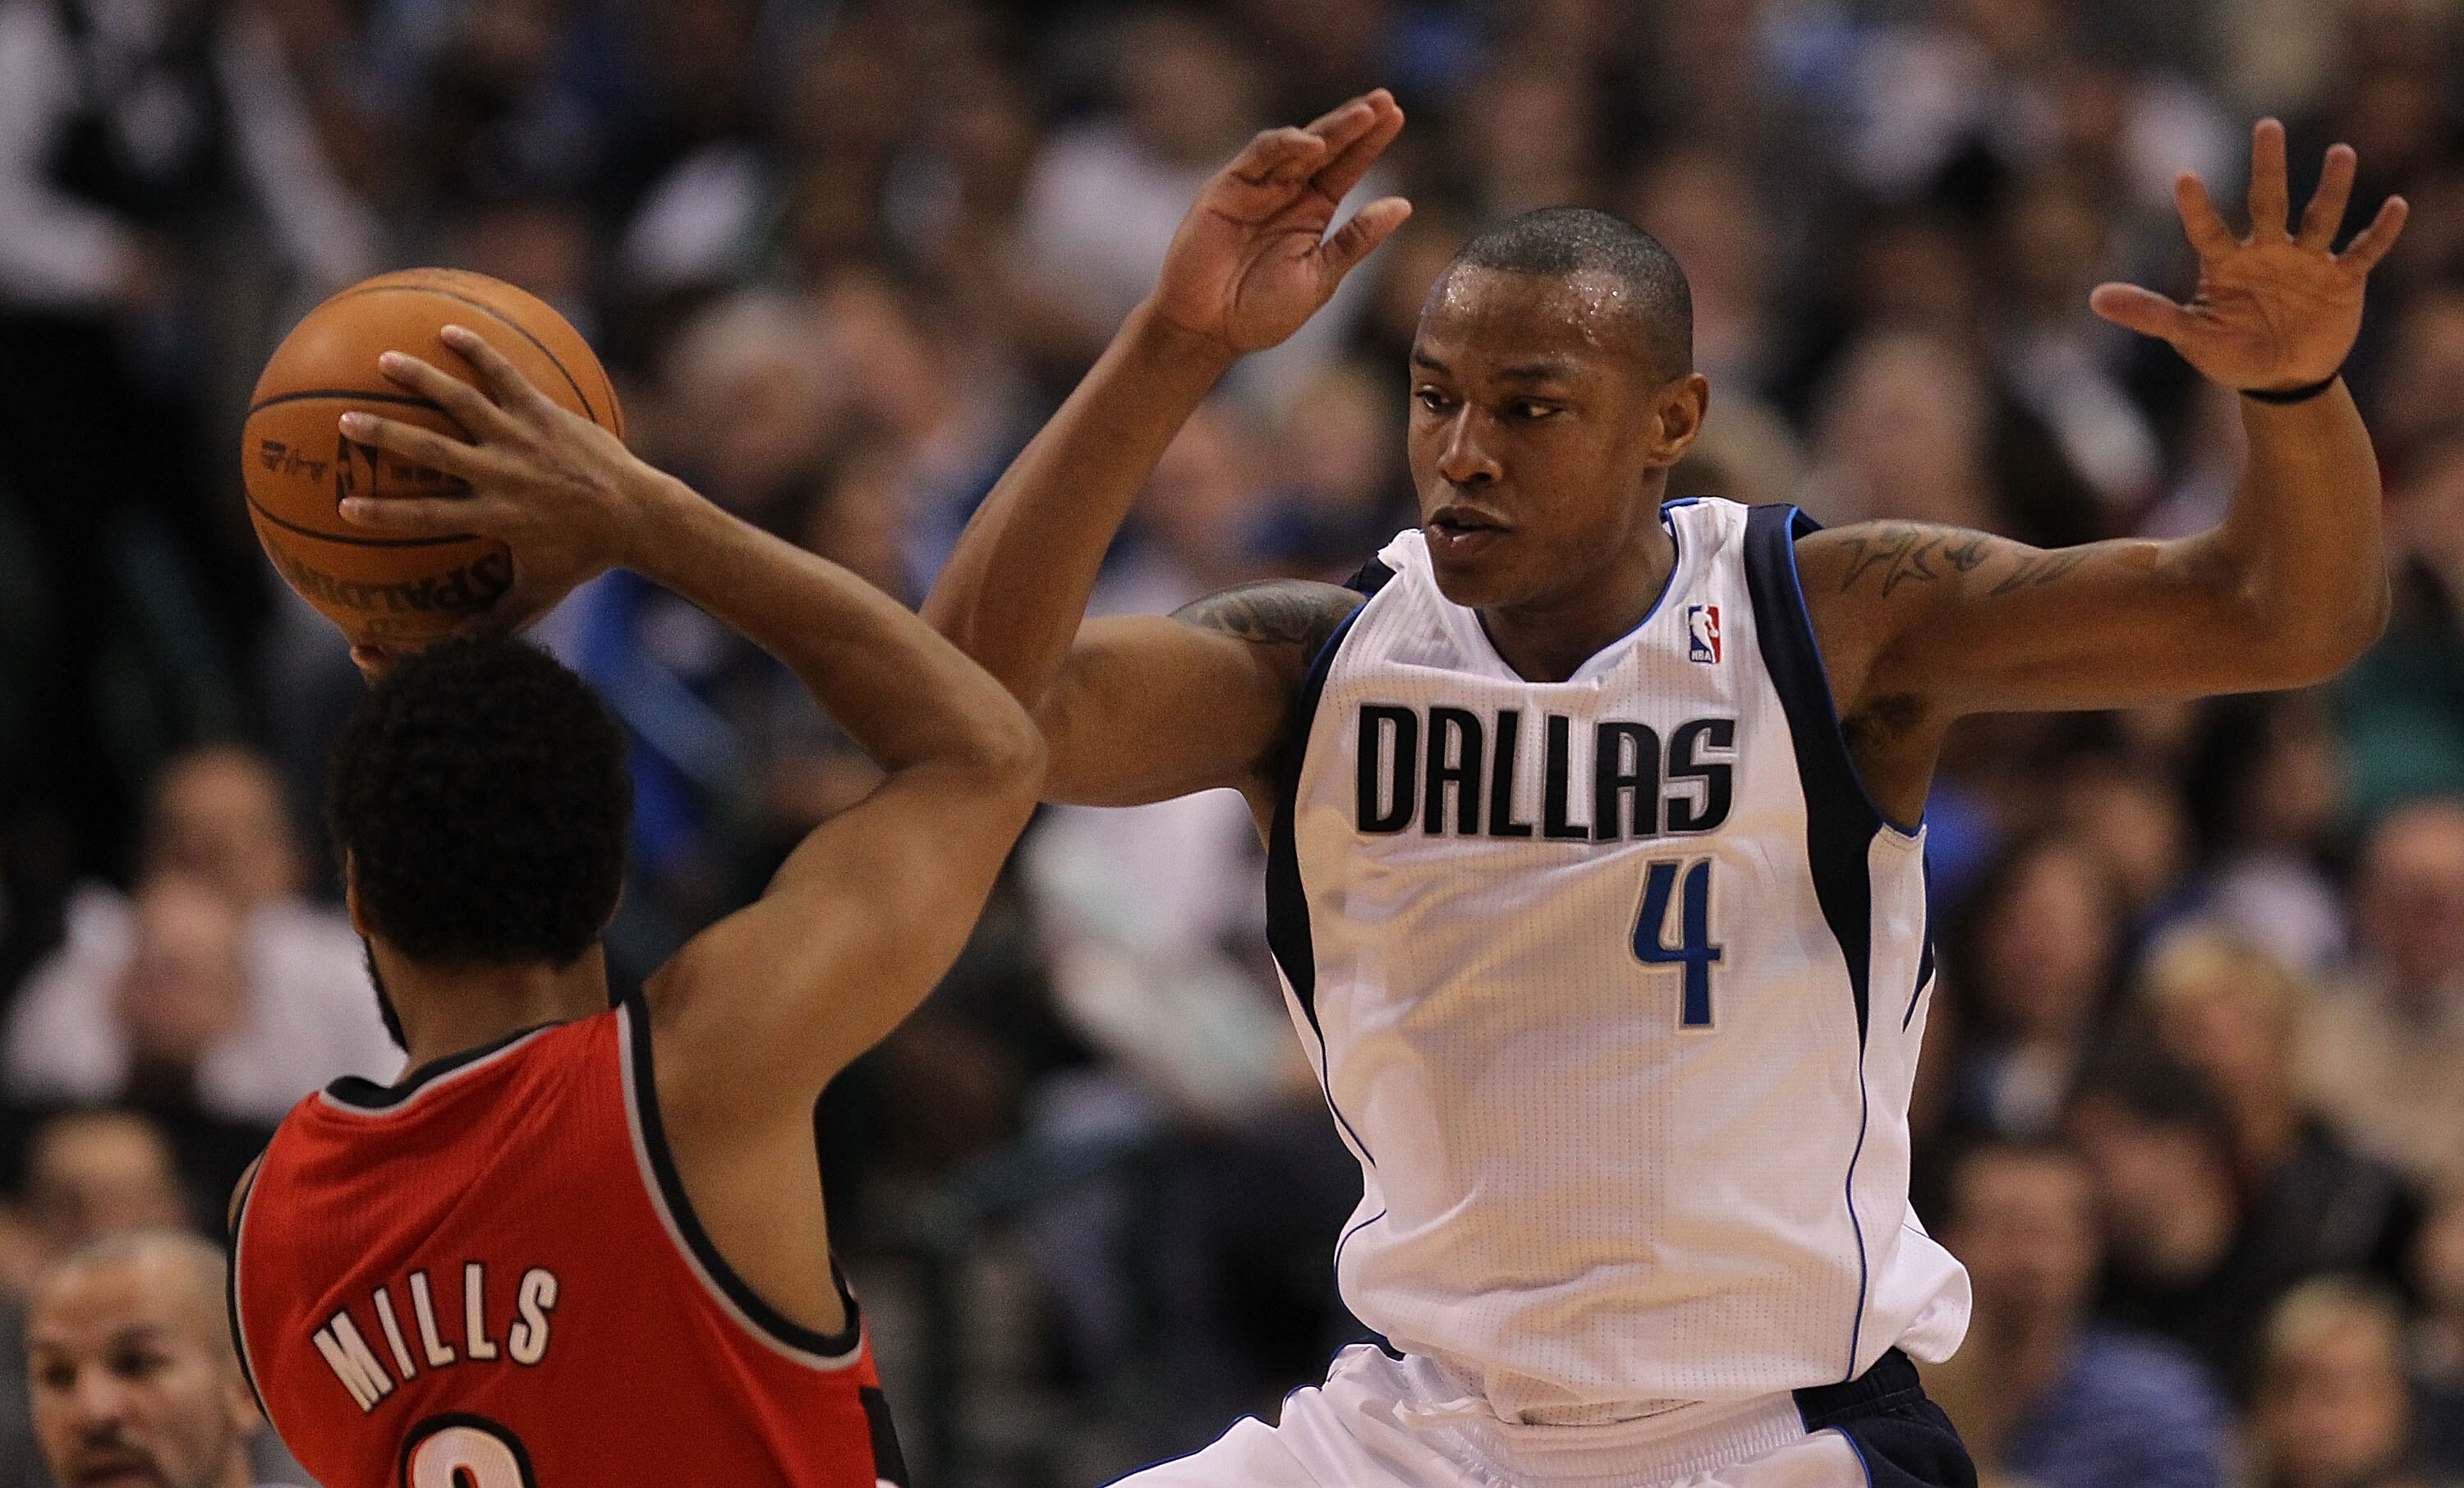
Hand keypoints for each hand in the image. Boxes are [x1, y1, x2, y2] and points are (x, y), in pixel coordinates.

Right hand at [335, 324, 667, 636]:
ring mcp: (523, 438)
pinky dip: (479, 351)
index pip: (426, 515)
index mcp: (494, 516)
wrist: (638, 515)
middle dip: (386, 435)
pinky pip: (507, 375)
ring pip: (463, 401)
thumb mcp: (539, 593)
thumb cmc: (585, 557)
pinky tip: (451, 328)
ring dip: (422, 379)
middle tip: (344, 421)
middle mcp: (502, 473)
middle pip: (431, 451)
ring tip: (384, 360)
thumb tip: (454, 648)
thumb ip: (496, 618)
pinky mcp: (545, 412)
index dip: (382, 512)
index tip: (344, 506)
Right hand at [1149, 90, 1411, 356]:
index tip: (1398, 116)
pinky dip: (1286, 146)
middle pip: (1327, 148)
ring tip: (1364, 114)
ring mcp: (1257, 187)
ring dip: (1330, 128)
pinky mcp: (1226, 187)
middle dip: (1355, 122)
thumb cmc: (1260, 312)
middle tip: (1386, 99)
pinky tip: (1315, 145)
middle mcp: (1286, 193)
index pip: (1346, 168)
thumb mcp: (1320, 277)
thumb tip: (1403, 205)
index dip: (1370, 142)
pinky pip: (1258, 156)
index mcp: (1312, 213)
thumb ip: (1356, 240)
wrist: (1206, 330)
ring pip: (1297, 145)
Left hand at [2091, 118, 2406, 392]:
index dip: (2196, 207)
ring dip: (2332, 188)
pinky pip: (2363, 251)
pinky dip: (2379, 232)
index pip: (2207, 229)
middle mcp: (2267, 250)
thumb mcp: (2189, 336)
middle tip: (2266, 125)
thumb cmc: (2229, 353)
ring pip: (2320, 216)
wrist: (2279, 379)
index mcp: (2226, 262)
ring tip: (2340, 152)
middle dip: (2268, 166)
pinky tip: (2394, 206)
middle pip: (2268, 201)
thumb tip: (2094, 298)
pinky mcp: (2342, 279)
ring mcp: (2307, 261)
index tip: (2183, 177)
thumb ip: (2149, 314)